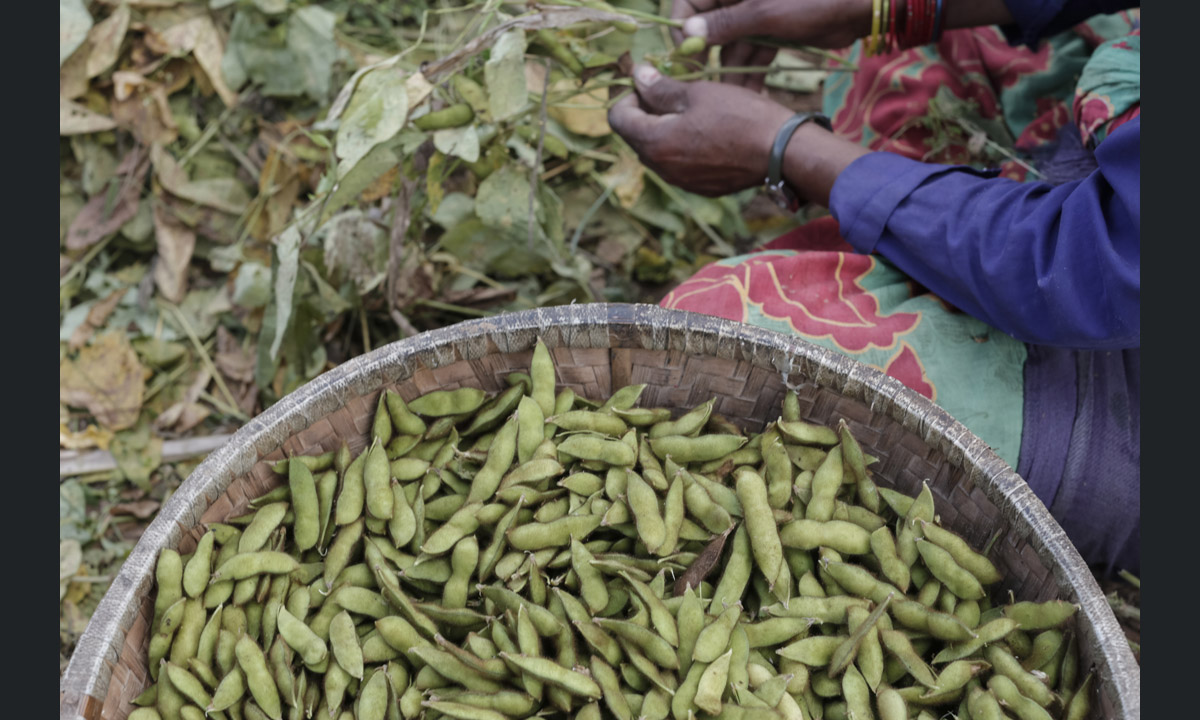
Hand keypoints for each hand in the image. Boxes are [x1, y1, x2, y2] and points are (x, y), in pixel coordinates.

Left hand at [608, 64, 793, 196]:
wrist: (780, 152)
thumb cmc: (740, 116)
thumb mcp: (698, 93)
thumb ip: (660, 89)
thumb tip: (637, 77)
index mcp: (654, 144)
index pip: (617, 118)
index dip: (628, 96)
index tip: (649, 84)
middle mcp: (662, 169)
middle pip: (635, 137)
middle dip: (646, 114)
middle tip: (673, 94)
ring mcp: (681, 182)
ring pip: (658, 152)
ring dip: (665, 131)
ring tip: (694, 113)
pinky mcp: (700, 188)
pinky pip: (679, 165)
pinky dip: (684, 148)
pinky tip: (709, 135)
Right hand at [672, 0, 871, 88]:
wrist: (858, 4)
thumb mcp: (764, 12)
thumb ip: (725, 24)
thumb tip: (687, 34)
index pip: (688, 3)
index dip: (683, 30)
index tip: (685, 57)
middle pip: (709, 30)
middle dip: (706, 59)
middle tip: (702, 89)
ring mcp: (755, 15)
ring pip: (731, 46)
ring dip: (730, 73)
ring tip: (730, 101)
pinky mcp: (772, 31)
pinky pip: (752, 53)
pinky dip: (750, 72)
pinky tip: (748, 96)